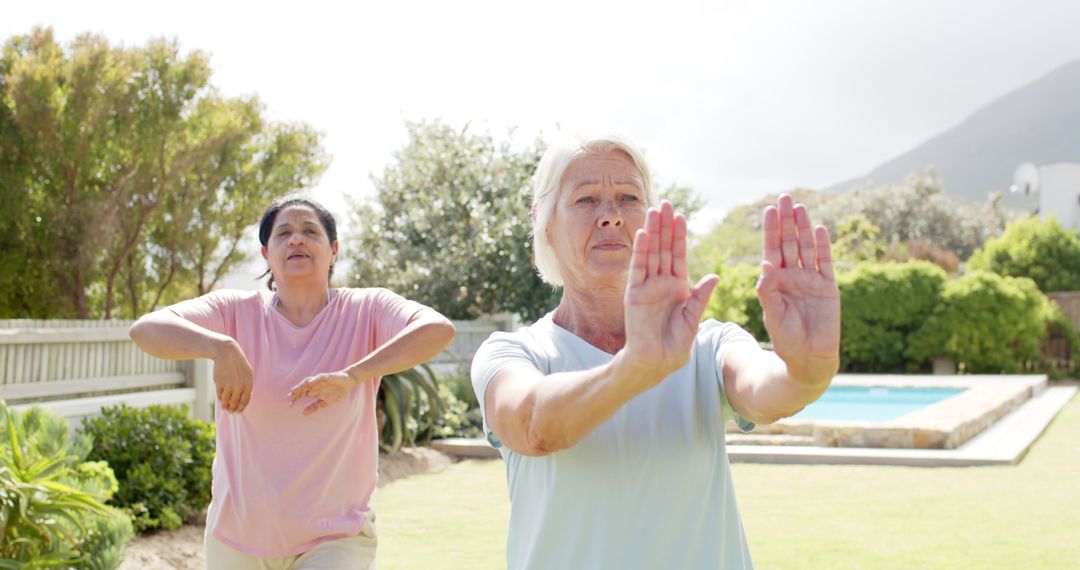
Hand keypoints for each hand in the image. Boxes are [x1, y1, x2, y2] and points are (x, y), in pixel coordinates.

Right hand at [213, 339, 253, 412]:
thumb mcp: (248, 373)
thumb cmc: (239, 364)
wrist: (227, 353)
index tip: (238, 411)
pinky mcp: (219, 383)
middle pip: (235, 403)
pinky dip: (220, 399)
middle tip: (231, 411)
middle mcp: (238, 386)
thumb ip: (248, 386)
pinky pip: (219, 396)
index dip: (241, 408)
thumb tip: (246, 399)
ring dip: (225, 407)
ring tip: (225, 408)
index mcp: (248, 384)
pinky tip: (221, 400)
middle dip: (233, 409)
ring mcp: (228, 385)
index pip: (245, 401)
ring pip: (226, 401)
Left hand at [287, 371, 360, 414]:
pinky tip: (310, 383)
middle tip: (288, 396)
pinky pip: (319, 377)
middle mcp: (314, 385)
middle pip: (302, 388)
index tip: (290, 405)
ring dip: (301, 385)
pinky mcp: (327, 376)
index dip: (295, 399)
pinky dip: (314, 379)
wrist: (348, 383)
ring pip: (308, 381)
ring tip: (295, 389)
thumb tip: (303, 413)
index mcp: (313, 391)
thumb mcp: (325, 402)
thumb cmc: (336, 392)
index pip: (301, 395)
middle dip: (295, 392)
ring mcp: (319, 380)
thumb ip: (314, 407)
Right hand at [622, 201, 718, 382]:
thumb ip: (701, 297)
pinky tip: (642, 235)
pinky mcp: (634, 294)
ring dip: (652, 232)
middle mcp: (662, 282)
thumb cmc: (676, 344)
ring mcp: (647, 287)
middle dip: (665, 226)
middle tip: (666, 203)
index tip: (681, 216)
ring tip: (654, 211)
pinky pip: (638, 269)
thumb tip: (714, 276)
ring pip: (651, 253)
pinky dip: (640, 252)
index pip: (679, 255)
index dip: (679, 236)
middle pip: (664, 248)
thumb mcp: (693, 318)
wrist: (657, 361)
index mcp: (678, 286)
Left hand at [758, 194, 840, 383]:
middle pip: (789, 243)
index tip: (768, 210)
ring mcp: (811, 280)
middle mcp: (792, 277)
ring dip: (804, 227)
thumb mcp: (773, 315)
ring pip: (807, 248)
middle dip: (787, 221)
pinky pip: (826, 263)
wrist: (808, 358)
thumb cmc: (785, 339)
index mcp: (775, 282)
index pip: (772, 250)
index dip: (771, 230)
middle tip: (784, 197)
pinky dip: (823, 247)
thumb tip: (765, 266)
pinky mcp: (828, 288)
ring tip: (800, 207)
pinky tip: (820, 229)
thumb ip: (768, 292)